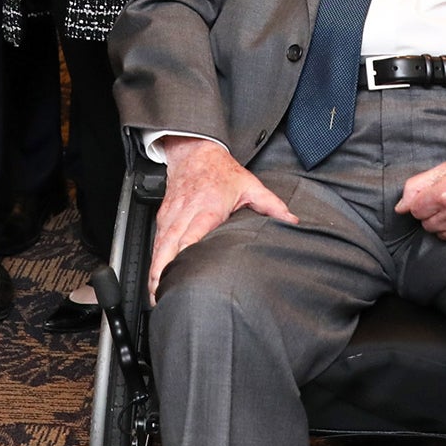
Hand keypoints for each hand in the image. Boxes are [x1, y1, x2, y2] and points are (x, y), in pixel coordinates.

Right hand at [149, 136, 296, 300]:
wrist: (195, 150)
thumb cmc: (220, 170)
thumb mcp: (250, 185)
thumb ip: (272, 205)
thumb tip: (291, 221)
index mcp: (207, 209)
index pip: (191, 234)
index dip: (184, 254)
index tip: (181, 274)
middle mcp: (185, 213)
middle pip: (168, 246)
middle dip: (162, 272)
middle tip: (163, 295)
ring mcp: (171, 215)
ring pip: (158, 246)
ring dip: (155, 270)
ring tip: (156, 293)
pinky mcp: (163, 217)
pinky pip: (156, 240)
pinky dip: (154, 259)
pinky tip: (156, 275)